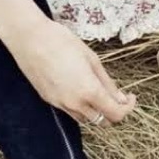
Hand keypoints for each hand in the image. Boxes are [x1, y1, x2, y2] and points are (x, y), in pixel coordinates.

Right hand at [0, 17, 135, 125]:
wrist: (28, 38)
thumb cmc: (61, 41)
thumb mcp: (92, 60)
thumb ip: (108, 83)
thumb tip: (121, 99)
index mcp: (89, 92)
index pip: (115, 114)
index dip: (127, 109)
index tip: (130, 98)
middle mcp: (75, 103)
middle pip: (102, 121)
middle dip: (113, 112)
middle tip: (118, 97)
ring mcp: (60, 104)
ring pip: (86, 119)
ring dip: (97, 111)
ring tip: (100, 93)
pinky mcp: (49, 100)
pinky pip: (71, 112)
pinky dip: (82, 107)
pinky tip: (82, 90)